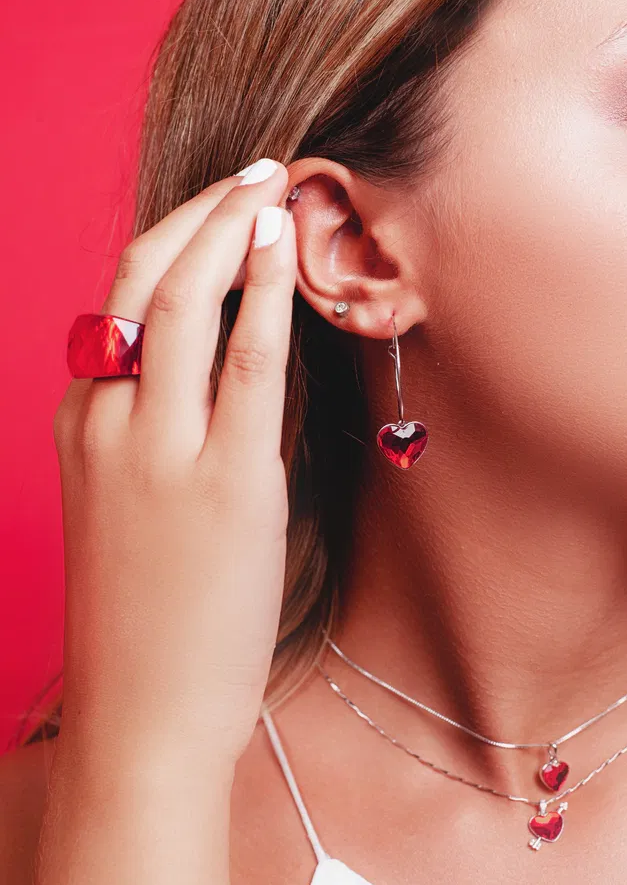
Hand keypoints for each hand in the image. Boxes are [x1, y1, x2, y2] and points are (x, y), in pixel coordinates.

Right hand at [53, 159, 295, 761]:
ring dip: (228, 229)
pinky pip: (245, 364)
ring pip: (180, 303)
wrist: (145, 712)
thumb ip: (170, 427)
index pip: (119, 303)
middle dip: (197, 212)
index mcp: (83, 422)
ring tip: (273, 185)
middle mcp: (108, 422)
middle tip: (251, 172)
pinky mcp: (223, 482)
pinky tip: (284, 248)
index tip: (221, 211)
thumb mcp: (136, 503)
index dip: (175, 242)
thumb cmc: (149, 612)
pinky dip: (264, 295)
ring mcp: (160, 450)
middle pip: (138, 279)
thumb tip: (239, 359)